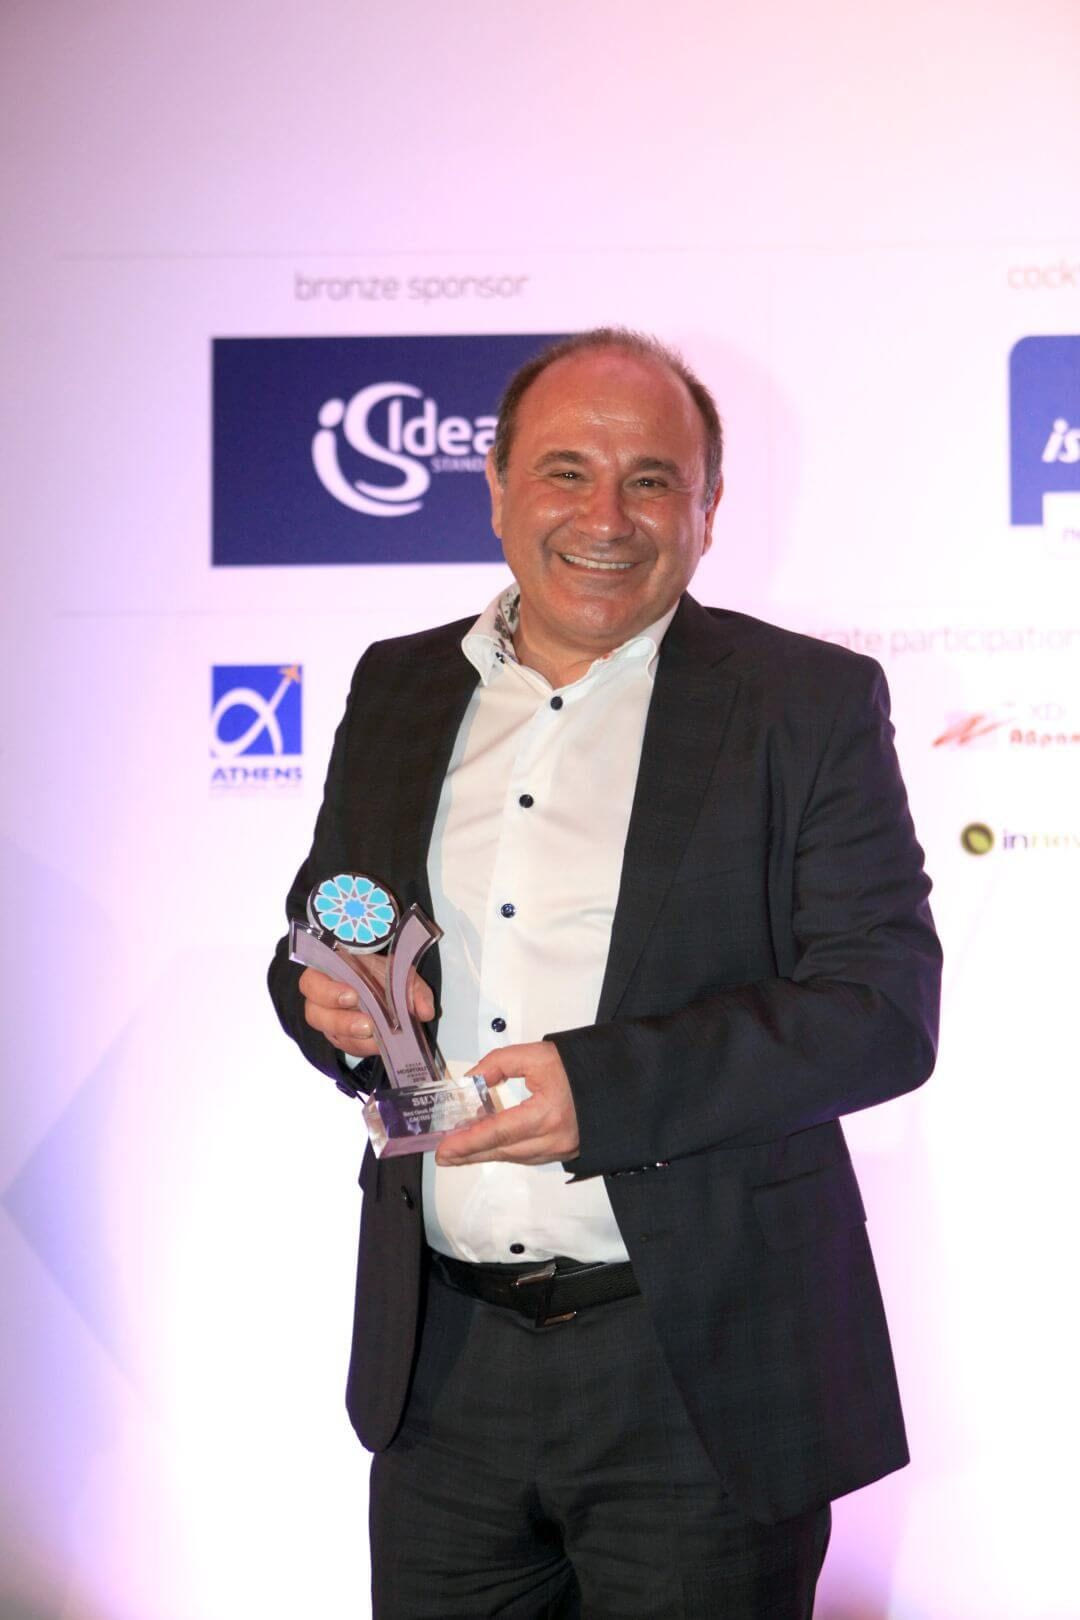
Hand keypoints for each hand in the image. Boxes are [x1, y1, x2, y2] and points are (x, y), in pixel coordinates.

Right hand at [298, 957, 433, 1060]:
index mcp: (326, 972)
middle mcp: (320, 998)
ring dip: (353, 1037)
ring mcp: (328, 1020)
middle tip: (367, 1024)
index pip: (312, 983)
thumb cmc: (381, 973)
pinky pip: (345, 1046)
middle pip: (315, 1014)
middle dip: (341, 1021)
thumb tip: (425, 1011)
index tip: (353, 996)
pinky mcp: (339, 1036)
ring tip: (376, 1037)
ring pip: (329, 1033)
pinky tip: (379, 1044)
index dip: (328, 992)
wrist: (381, 985)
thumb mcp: (399, 973)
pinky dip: (363, 1047)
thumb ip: (413, 989)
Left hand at [435, 1041, 579, 1166]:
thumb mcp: (535, 1055)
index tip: (445, 1148)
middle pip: (504, 1151)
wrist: (616, 1079)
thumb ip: (498, 1064)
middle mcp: (555, 1139)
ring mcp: (562, 1150)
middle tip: (444, 1155)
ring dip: (487, 1154)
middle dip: (470, 1154)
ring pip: (516, 1157)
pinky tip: (492, 1146)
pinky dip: (507, 1152)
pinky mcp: (566, 1152)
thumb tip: (470, 1082)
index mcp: (547, 1114)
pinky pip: (529, 1156)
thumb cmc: (578, 1065)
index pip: (498, 1132)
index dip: (468, 1142)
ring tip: (461, 1151)